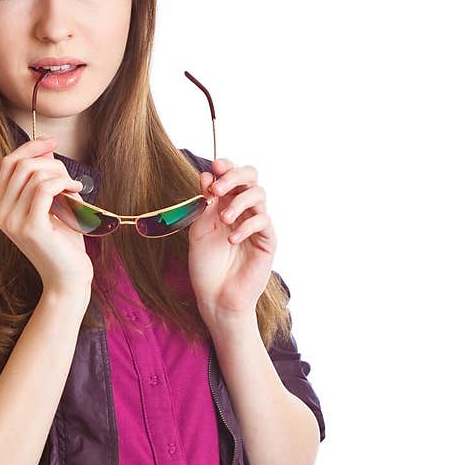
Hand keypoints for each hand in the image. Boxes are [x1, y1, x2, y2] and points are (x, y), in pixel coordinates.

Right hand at [0, 135, 91, 295]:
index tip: (53, 142)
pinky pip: (44, 188)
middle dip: (51, 162)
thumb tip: (46, 147)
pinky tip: (76, 193)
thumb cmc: (64, 243)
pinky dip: (63, 183)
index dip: (30, 147)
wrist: (69, 278)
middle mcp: (1, 214)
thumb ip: (45, 179)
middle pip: (21, 164)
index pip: (8, 163)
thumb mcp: (54, 204)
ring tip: (75, 190)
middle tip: (71, 179)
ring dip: (61, 175)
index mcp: (2, 207)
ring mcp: (13, 221)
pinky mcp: (30, 228)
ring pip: (34, 174)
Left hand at [187, 157, 276, 319]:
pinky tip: (231, 239)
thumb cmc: (206, 267)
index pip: (232, 176)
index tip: (214, 168)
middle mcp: (243, 210)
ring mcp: (256, 224)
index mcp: (225, 204)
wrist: (216, 298)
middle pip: (251, 177)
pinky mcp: (267, 241)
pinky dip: (246, 226)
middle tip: (217, 190)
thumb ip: (204, 205)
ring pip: (259, 195)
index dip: (226, 166)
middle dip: (235, 176)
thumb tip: (206, 176)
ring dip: (239, 202)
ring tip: (223, 219)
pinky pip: (263, 221)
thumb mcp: (198, 231)